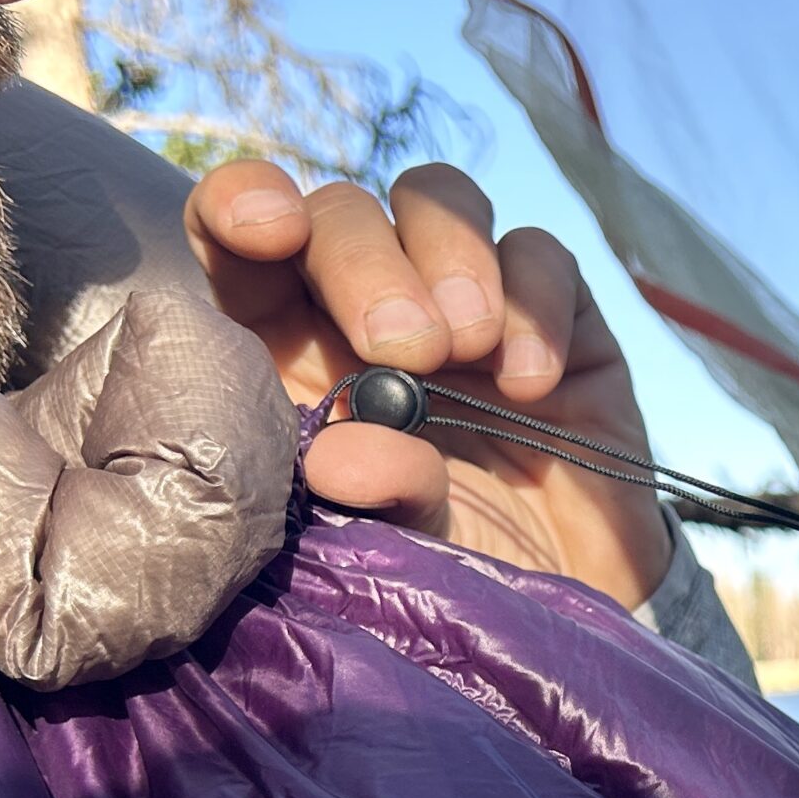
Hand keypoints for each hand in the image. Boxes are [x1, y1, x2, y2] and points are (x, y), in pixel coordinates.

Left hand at [182, 160, 674, 608]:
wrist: (562, 600)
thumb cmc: (444, 570)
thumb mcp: (388, 548)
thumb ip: (361, 497)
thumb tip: (339, 455)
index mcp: (288, 346)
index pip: (237, 237)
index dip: (240, 203)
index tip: (267, 231)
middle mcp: (367, 303)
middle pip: (343, 212)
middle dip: (365, 260)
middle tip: (407, 349)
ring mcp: (464, 295)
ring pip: (436, 198)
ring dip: (449, 256)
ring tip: (471, 348)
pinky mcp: (555, 309)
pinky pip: (539, 255)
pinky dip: (534, 303)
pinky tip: (531, 382)